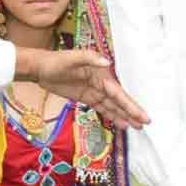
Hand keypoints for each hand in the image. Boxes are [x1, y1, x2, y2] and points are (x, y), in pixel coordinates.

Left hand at [32, 49, 149, 128]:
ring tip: (137, 127)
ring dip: (125, 116)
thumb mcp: (72, 58)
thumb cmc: (56, 61)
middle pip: (119, 101)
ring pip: (113, 106)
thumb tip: (107, 62)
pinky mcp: (87, 97)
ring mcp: (94, 91)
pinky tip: (121, 123)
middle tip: (146, 124)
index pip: (119, 93)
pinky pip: (102, 108)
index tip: (143, 115)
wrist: (40, 68)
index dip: (131, 105)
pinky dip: (112, 115)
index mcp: (101, 74)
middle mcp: (101, 83)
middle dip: (132, 112)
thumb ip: (90, 58)